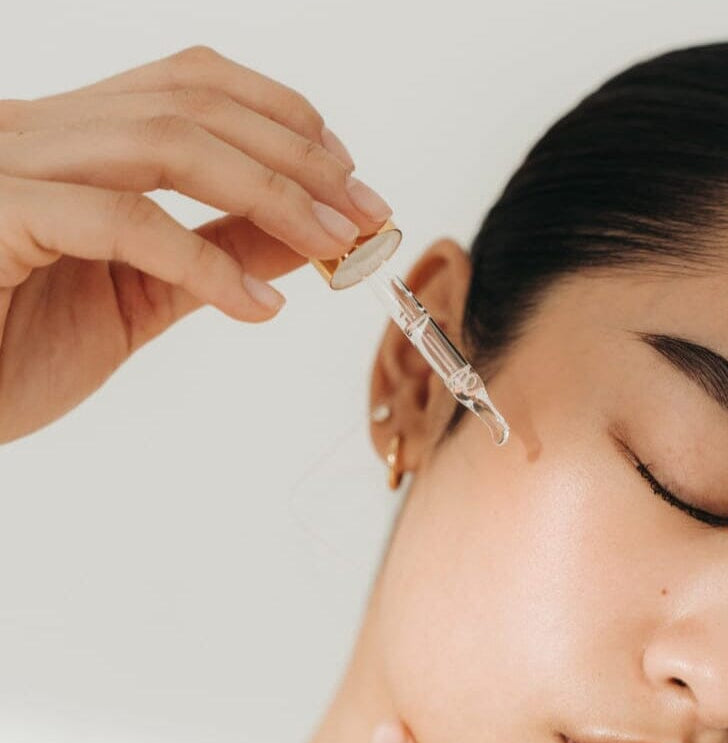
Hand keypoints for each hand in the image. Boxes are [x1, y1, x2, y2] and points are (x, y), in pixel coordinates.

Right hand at [0, 45, 391, 442]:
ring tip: (333, 246)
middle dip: (297, 157)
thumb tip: (305, 233)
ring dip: (271, 195)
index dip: (283, 120)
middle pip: (193, 102)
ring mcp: (8, 166)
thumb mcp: (141, 295)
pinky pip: (118, 221)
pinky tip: (258, 309)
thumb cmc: (17, 347)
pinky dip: (203, 262)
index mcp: (72, 139)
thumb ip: (216, 253)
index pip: (192, 85)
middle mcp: (37, 131)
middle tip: (365, 214)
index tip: (349, 178)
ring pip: (163, 142)